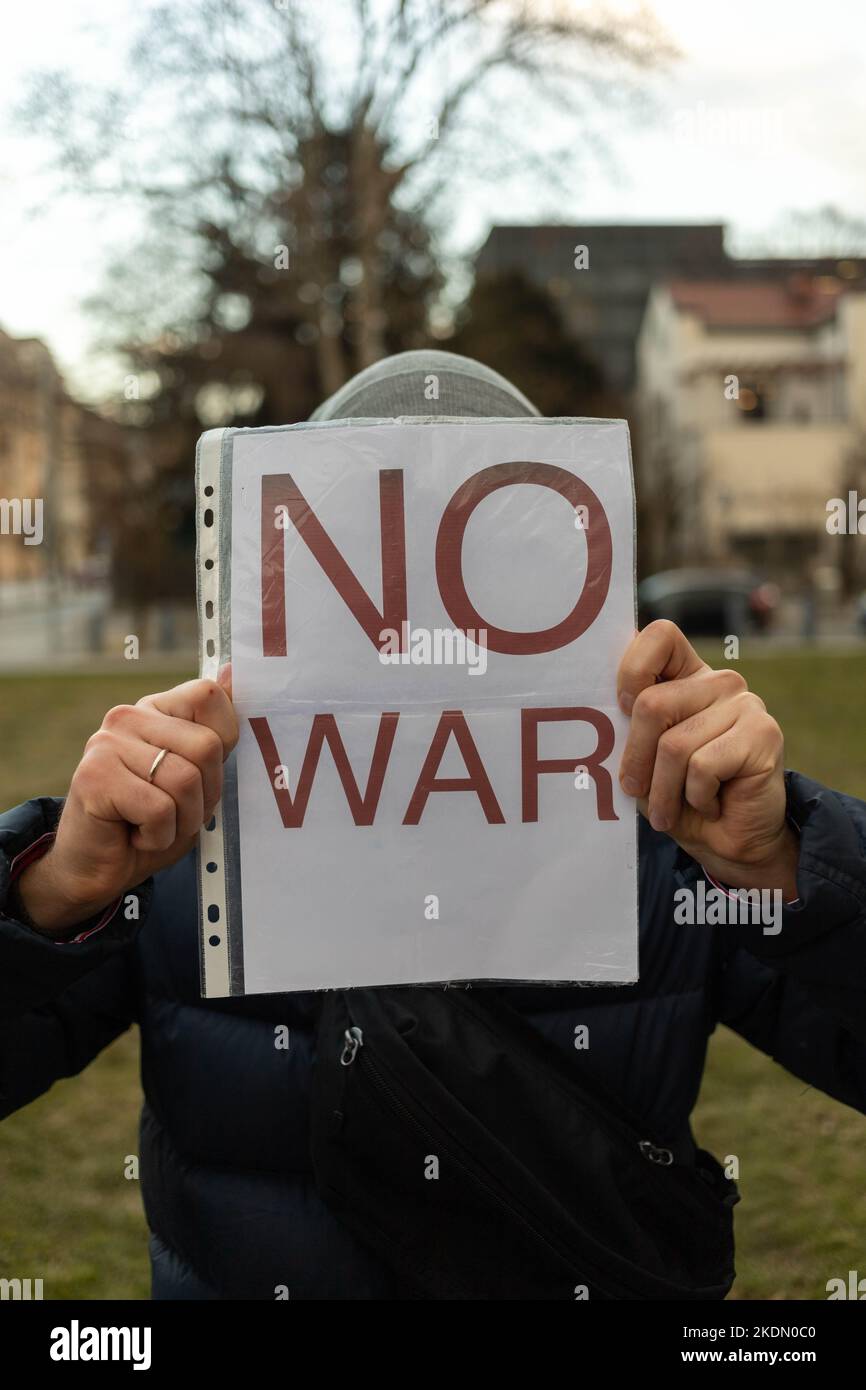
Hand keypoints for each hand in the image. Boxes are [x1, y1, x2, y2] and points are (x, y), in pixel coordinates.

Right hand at [17, 670, 237, 936]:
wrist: (95, 869)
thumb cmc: (150, 823)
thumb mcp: (196, 776)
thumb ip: (214, 728)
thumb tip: (233, 670)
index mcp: (156, 709)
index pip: (208, 697)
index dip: (222, 745)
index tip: (200, 776)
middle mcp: (128, 717)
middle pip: (207, 746)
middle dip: (205, 795)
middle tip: (176, 813)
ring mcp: (107, 743)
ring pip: (185, 781)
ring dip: (182, 821)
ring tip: (155, 825)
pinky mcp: (94, 777)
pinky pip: (159, 809)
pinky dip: (158, 836)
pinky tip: (135, 835)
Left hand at [617, 622, 797, 897]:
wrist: (729, 844)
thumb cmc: (679, 799)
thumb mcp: (643, 759)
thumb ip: (629, 726)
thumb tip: (599, 712)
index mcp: (687, 677)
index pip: (660, 636)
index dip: (632, 670)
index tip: (622, 709)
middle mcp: (719, 682)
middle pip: (651, 704)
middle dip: (636, 760)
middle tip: (637, 791)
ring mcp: (745, 705)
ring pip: (674, 744)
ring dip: (664, 791)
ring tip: (672, 809)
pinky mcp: (763, 734)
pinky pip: (702, 766)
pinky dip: (695, 796)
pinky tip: (710, 803)